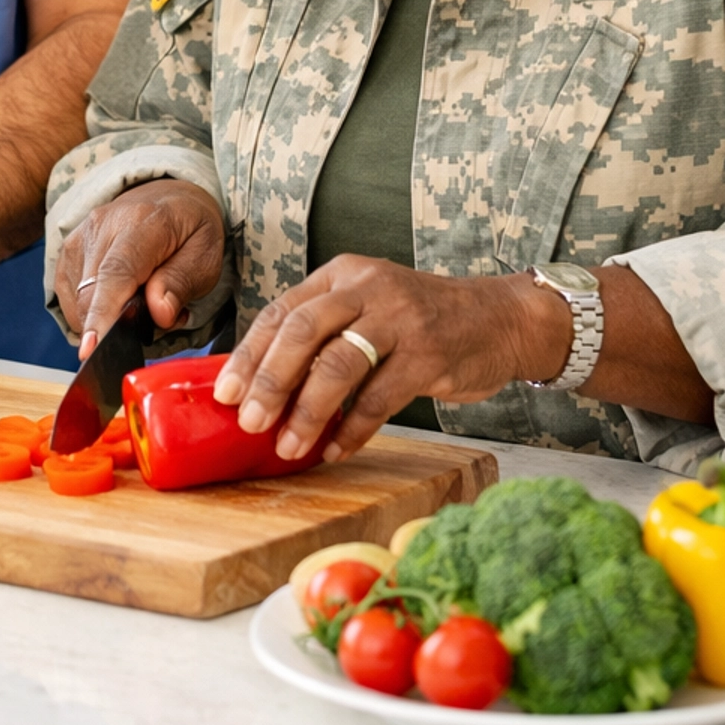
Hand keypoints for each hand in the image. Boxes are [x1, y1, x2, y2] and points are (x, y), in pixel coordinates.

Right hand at [55, 180, 226, 360]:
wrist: (168, 195)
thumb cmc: (189, 228)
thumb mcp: (205, 255)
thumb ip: (181, 283)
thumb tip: (159, 313)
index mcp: (143, 222)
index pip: (116, 273)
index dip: (103, 314)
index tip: (93, 348)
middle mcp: (103, 225)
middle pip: (91, 294)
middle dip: (117, 324)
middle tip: (159, 316)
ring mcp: (80, 236)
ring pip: (78, 302)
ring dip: (108, 317)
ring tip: (143, 300)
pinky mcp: (68, 251)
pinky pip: (70, 298)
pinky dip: (95, 310)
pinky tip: (121, 297)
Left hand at [214, 257, 569, 460]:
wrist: (499, 318)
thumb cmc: (421, 319)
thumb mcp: (369, 305)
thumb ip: (325, 330)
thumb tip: (263, 384)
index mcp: (343, 274)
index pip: (283, 310)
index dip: (249, 353)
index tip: (225, 392)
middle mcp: (368, 288)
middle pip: (303, 331)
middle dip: (270, 380)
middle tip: (249, 420)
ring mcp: (401, 320)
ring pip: (339, 365)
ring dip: (308, 411)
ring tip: (288, 445)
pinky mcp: (428, 355)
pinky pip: (379, 398)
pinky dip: (352, 429)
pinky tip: (335, 450)